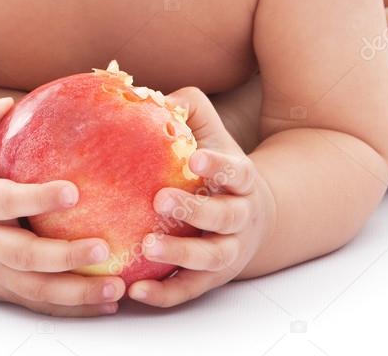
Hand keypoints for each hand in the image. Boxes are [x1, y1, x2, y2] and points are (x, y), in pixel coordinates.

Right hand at [0, 96, 126, 315]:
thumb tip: (5, 103)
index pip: (5, 201)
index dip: (37, 199)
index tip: (73, 190)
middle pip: (24, 257)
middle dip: (64, 257)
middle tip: (104, 247)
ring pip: (37, 291)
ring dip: (78, 293)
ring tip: (117, 287)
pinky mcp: (6, 292)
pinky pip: (42, 305)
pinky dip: (75, 308)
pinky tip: (109, 303)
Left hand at [127, 85, 274, 307]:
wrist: (251, 218)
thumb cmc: (215, 168)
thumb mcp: (210, 134)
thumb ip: (187, 108)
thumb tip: (150, 93)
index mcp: (241, 180)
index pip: (234, 171)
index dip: (217, 165)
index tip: (194, 158)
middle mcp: (240, 217)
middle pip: (225, 218)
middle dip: (195, 212)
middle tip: (161, 200)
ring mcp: (229, 252)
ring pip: (211, 259)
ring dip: (181, 255)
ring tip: (147, 247)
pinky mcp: (211, 280)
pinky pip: (189, 291)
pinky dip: (165, 294)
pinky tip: (135, 291)